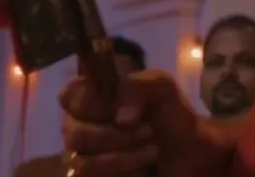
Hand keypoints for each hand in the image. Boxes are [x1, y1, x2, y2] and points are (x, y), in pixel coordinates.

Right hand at [60, 70, 206, 176]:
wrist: (188, 150)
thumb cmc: (170, 115)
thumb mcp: (160, 87)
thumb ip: (137, 87)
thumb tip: (121, 119)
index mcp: (91, 97)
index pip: (67, 96)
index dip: (88, 103)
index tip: (115, 108)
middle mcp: (79, 125)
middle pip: (74, 133)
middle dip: (116, 135)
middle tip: (149, 131)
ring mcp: (81, 155)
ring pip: (82, 161)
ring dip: (123, 157)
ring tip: (152, 151)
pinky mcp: (91, 176)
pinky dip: (121, 173)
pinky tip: (140, 170)